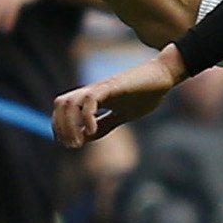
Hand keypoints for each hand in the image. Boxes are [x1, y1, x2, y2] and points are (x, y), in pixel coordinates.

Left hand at [52, 48, 187, 147]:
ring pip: (70, 102)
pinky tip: (93, 130)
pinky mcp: (111, 86)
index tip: (69, 144)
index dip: (60, 125)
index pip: (64, 108)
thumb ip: (104, 124)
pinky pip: (90, 100)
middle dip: (61, 126)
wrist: (162, 76)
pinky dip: (86, 117)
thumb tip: (85, 137)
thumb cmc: (144, 94)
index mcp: (93, 98)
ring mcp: (101, 88)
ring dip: (70, 124)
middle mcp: (92, 91)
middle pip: (61, 104)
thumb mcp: (121, 115)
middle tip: (72, 146)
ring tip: (79, 142)